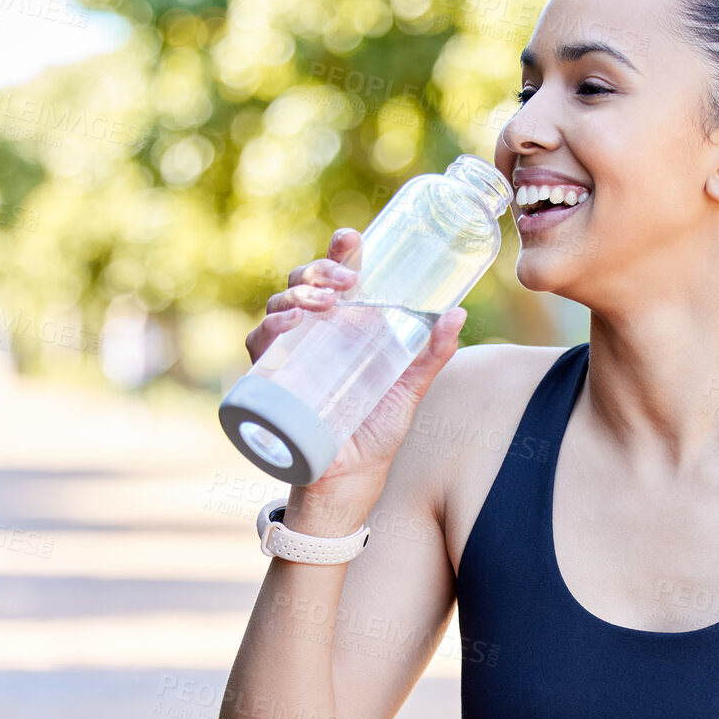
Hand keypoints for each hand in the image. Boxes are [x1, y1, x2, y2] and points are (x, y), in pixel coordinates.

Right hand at [247, 227, 467, 496]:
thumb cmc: (375, 431)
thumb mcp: (409, 389)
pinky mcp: (272, 380)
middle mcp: (313, 335)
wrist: (351, 480)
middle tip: (345, 281)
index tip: (352, 238)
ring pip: (279, 306)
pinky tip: (289, 324)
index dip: (338, 253)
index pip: (335, 279)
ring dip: (297, 295)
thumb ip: (432, 354)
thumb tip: (458, 313)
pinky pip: (260, 344)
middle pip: (303, 285)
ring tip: (323, 303)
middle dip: (318, 271)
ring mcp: (290, 355)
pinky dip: (270, 328)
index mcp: (343, 328)